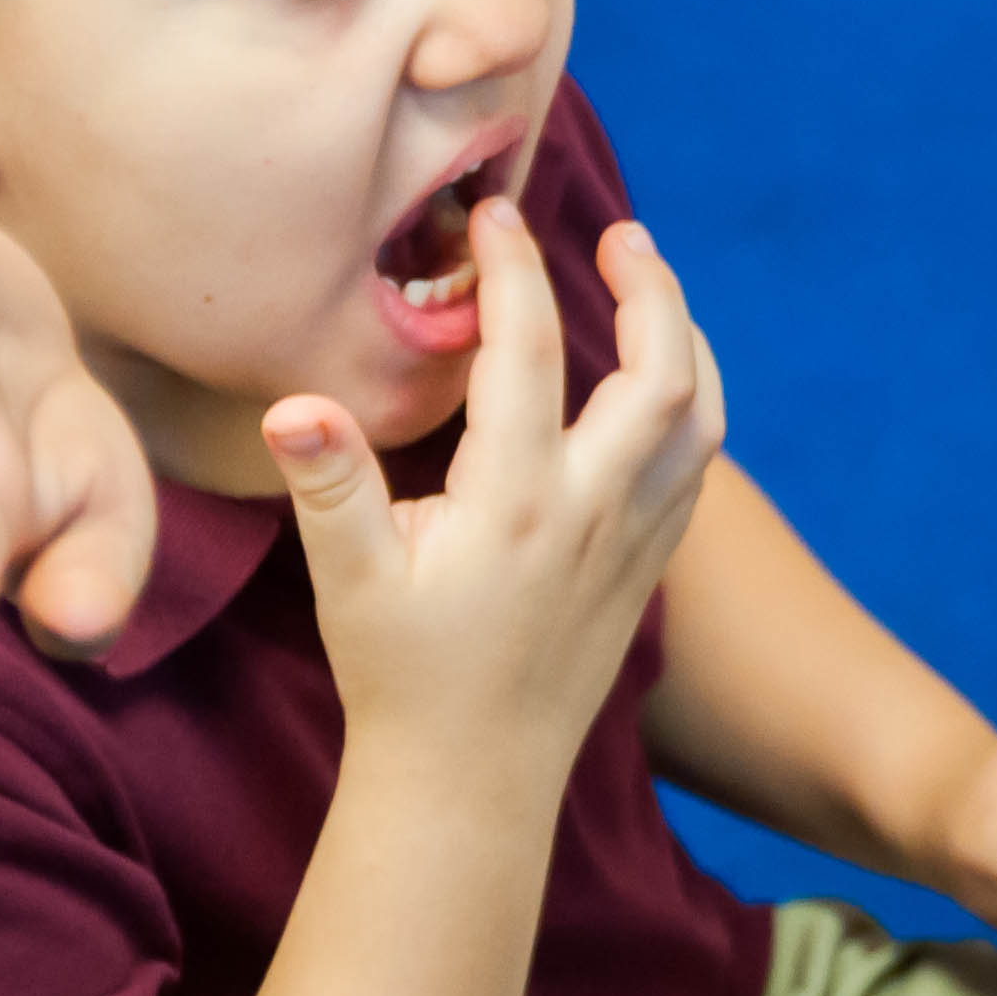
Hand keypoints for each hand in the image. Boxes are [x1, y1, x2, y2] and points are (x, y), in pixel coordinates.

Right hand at [261, 208, 722, 787]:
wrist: (473, 779)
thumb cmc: (402, 676)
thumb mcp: (349, 578)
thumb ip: (330, 483)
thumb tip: (294, 404)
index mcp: (515, 500)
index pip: (527, 351)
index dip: (514, 269)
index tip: (493, 216)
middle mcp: (593, 511)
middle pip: (662, 373)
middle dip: (651, 289)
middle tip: (619, 233)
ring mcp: (634, 541)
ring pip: (702, 419)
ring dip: (688, 340)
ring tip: (651, 285)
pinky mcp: (649, 567)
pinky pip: (700, 467)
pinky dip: (693, 402)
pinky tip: (663, 376)